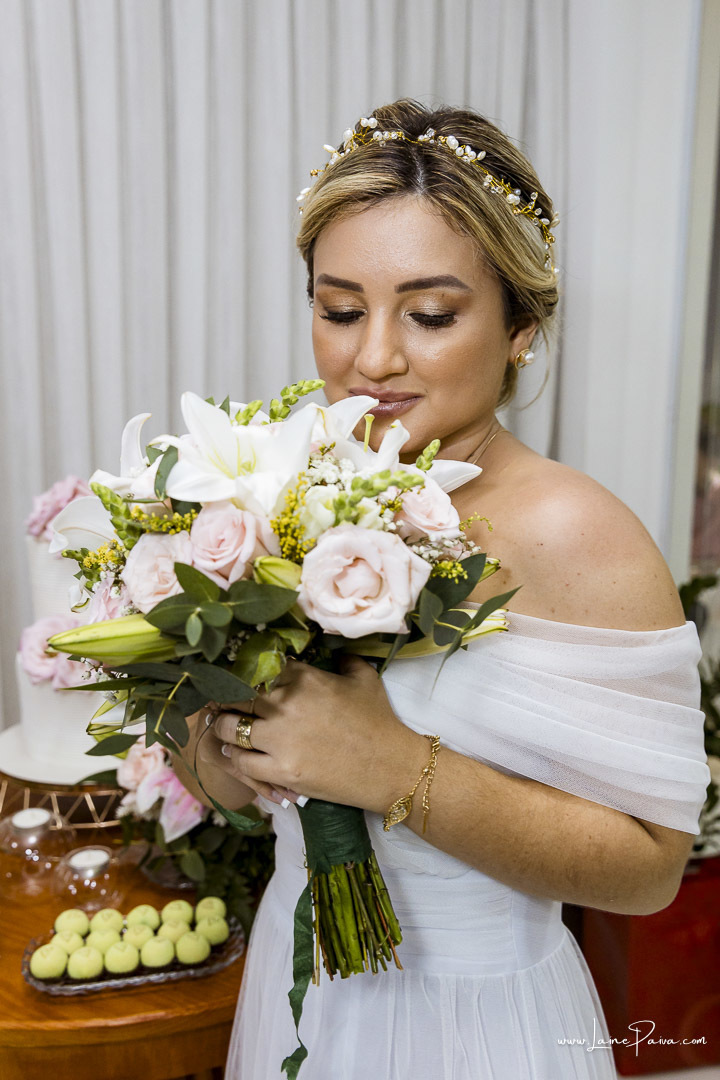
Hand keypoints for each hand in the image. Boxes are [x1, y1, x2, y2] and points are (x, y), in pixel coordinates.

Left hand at [206, 656, 428, 812]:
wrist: (391, 766)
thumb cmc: (379, 721)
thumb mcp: (364, 678)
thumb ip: (343, 660)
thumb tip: (332, 651)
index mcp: (303, 677)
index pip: (258, 666)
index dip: (245, 671)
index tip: (238, 675)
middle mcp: (286, 703)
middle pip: (236, 694)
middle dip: (226, 696)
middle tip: (219, 699)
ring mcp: (280, 739)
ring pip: (229, 727)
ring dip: (223, 725)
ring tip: (222, 724)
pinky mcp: (280, 770)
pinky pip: (241, 760)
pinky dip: (233, 755)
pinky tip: (232, 751)